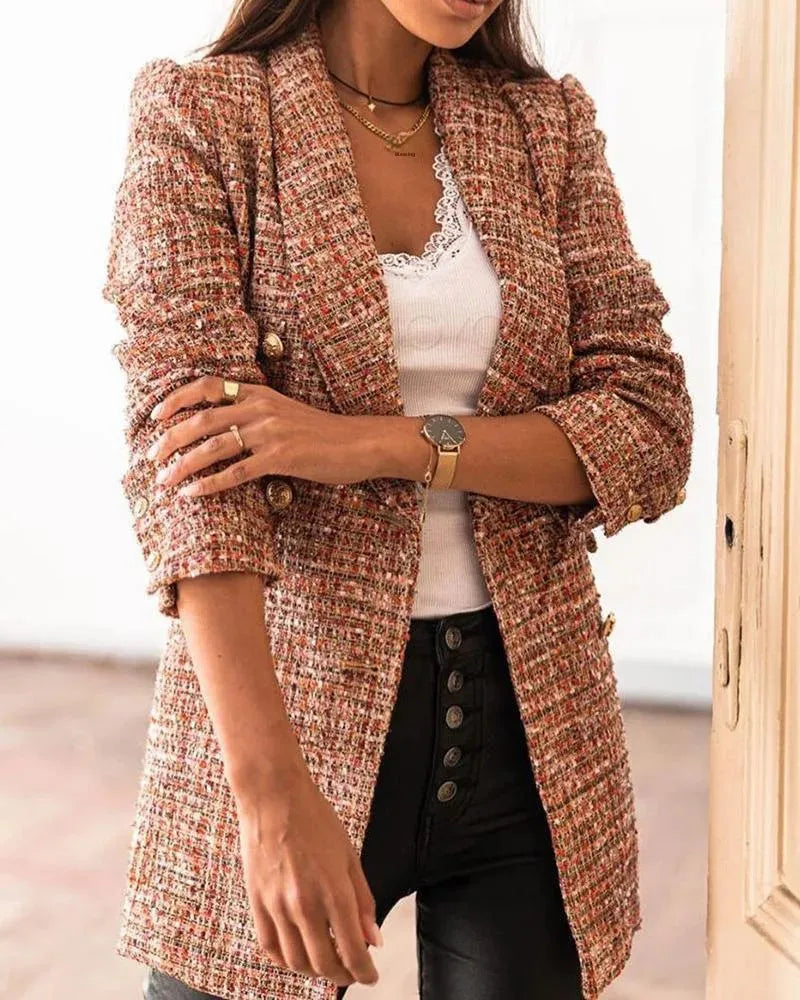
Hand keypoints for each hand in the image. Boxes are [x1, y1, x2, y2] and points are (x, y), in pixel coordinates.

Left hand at [146, 375, 377, 496]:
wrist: (360, 443)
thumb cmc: (323, 433)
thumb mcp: (285, 413)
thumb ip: (256, 414)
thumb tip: (223, 429)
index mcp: (259, 393)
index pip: (207, 386)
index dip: (177, 399)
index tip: (155, 416)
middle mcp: (260, 408)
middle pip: (201, 419)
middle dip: (169, 439)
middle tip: (150, 457)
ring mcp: (270, 432)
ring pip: (213, 447)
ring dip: (182, 465)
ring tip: (164, 480)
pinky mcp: (281, 458)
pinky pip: (236, 472)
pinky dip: (209, 484)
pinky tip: (192, 493)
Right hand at [235, 765, 381, 987]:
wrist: (273, 796)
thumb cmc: (314, 818)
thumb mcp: (349, 856)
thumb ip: (363, 900)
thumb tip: (373, 937)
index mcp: (334, 892)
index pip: (353, 951)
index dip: (364, 972)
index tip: (370, 976)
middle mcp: (304, 905)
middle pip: (324, 963)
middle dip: (343, 975)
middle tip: (353, 972)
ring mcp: (277, 906)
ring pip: (297, 961)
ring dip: (315, 971)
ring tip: (328, 964)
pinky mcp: (257, 903)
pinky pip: (270, 947)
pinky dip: (286, 960)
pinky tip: (298, 955)